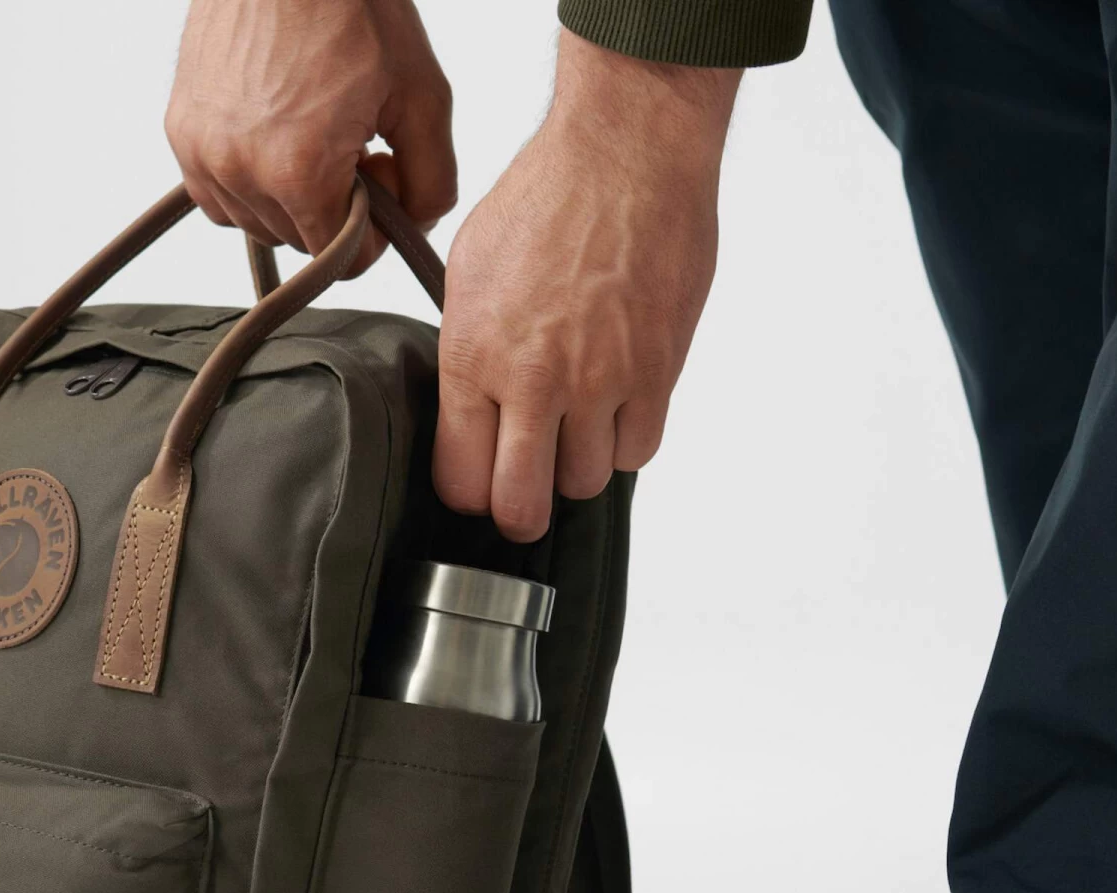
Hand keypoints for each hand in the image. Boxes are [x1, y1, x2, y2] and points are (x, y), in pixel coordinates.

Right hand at [166, 0, 455, 274]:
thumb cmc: (351, 5)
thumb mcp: (423, 96)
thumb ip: (433, 181)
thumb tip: (414, 225)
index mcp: (299, 173)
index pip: (342, 261)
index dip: (372, 231)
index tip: (379, 177)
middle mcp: (240, 171)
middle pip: (300, 242)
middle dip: (332, 208)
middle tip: (351, 143)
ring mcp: (202, 152)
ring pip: (258, 223)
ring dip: (289, 198)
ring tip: (311, 131)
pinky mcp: (180, 131)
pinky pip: (218, 196)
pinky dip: (248, 181)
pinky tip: (274, 133)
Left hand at [435, 34, 739, 540]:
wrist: (627, 153)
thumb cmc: (547, 200)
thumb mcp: (468, 276)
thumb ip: (467, 356)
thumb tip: (469, 413)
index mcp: (475, 358)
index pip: (460, 481)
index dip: (466, 496)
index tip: (475, 487)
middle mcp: (536, 381)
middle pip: (522, 507)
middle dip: (519, 515)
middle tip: (523, 499)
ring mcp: (601, 382)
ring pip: (584, 483)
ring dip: (577, 467)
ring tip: (573, 429)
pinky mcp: (657, 373)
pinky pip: (639, 451)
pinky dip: (626, 441)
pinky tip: (615, 408)